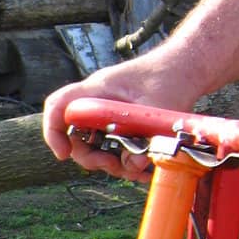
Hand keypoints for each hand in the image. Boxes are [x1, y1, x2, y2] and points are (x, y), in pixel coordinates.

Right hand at [43, 56, 200, 176]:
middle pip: (74, 135)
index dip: (53, 133)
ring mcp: (105, 113)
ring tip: (137, 170)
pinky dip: (124, 161)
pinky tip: (143, 169)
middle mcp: (95, 102)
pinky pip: (110, 147)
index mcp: (97, 90)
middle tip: (112, 165)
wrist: (186, 68)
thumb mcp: (156, 111)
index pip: (58, 107)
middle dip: (89, 157)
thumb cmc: (171, 78)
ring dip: (110, 164)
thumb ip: (142, 139)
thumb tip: (132, 166)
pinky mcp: (117, 124)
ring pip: (93, 145)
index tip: (64, 154)